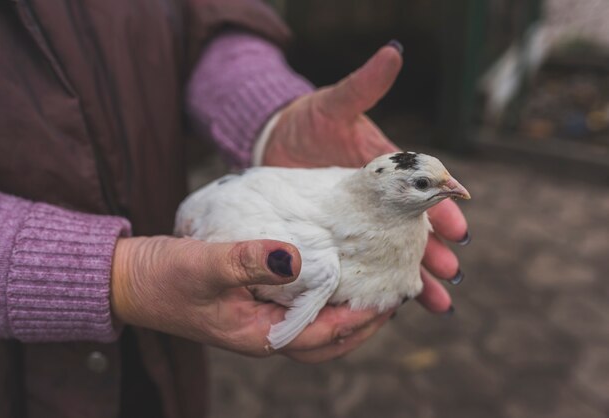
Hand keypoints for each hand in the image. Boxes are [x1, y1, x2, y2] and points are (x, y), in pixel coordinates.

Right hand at [111, 236, 393, 362]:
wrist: (133, 280)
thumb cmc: (165, 278)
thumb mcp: (206, 265)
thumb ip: (249, 260)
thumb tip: (297, 256)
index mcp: (260, 336)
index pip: (325, 335)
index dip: (362, 318)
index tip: (391, 295)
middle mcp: (265, 335)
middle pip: (328, 341)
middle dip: (364, 324)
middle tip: (393, 297)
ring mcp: (260, 323)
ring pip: (316, 328)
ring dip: (346, 314)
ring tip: (371, 288)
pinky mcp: (254, 307)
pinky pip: (300, 310)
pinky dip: (323, 299)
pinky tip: (331, 274)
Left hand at [263, 43, 468, 313]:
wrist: (273, 141)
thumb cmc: (308, 120)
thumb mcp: (334, 104)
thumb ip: (363, 86)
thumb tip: (394, 54)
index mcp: (389, 169)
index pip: (423, 189)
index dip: (442, 207)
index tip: (458, 226)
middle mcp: (382, 199)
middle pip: (415, 229)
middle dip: (434, 251)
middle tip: (451, 274)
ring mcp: (361, 221)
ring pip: (394, 251)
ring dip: (415, 276)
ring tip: (437, 303)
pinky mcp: (339, 236)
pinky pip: (364, 261)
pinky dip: (379, 281)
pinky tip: (392, 303)